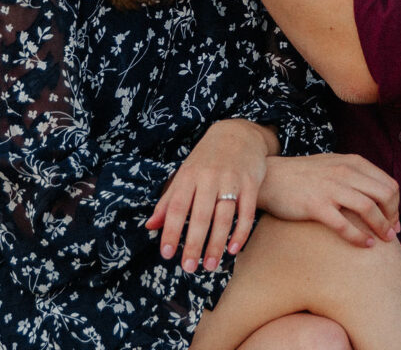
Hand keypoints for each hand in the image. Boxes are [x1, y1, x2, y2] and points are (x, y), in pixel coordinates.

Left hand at [146, 119, 275, 271]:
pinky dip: (241, 232)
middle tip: (189, 268)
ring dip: (216, 243)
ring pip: (224, 216)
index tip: (167, 254)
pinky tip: (233, 249)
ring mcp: (231, 179)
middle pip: (201, 215)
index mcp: (189, 175)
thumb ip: (168, 200)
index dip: (171, 230)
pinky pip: (246, 211)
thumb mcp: (185, 174)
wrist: (238, 133)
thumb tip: (149, 226)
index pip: (177, 206)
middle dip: (194, 243)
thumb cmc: (206, 159)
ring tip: (210, 266)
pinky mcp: (251, 183)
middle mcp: (209, 177)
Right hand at [257, 153, 400, 247]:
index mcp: (352, 162)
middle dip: (393, 217)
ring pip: (369, 208)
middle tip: (391, 233)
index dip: (396, 205)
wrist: (271, 178)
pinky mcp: (316, 205)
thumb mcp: (334, 165)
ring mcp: (330, 188)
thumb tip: (379, 195)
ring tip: (385, 241)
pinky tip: (365, 245)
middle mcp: (344, 172)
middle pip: (385, 195)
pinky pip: (345, 225)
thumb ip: (355, 175)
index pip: (388, 183)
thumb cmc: (304, 175)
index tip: (393, 220)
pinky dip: (360, 238)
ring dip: (381, 227)